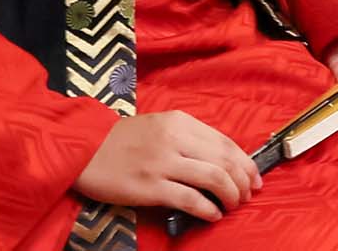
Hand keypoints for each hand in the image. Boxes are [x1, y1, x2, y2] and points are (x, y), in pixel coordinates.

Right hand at [76, 109, 259, 222]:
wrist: (84, 149)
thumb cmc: (123, 140)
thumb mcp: (159, 126)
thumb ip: (188, 138)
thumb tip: (222, 161)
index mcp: (180, 121)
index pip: (225, 142)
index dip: (246, 162)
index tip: (254, 176)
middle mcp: (175, 138)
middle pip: (224, 160)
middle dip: (243, 180)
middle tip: (248, 195)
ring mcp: (162, 163)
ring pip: (213, 178)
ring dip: (231, 195)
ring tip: (233, 205)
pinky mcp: (150, 187)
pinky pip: (190, 199)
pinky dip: (208, 209)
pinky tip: (213, 215)